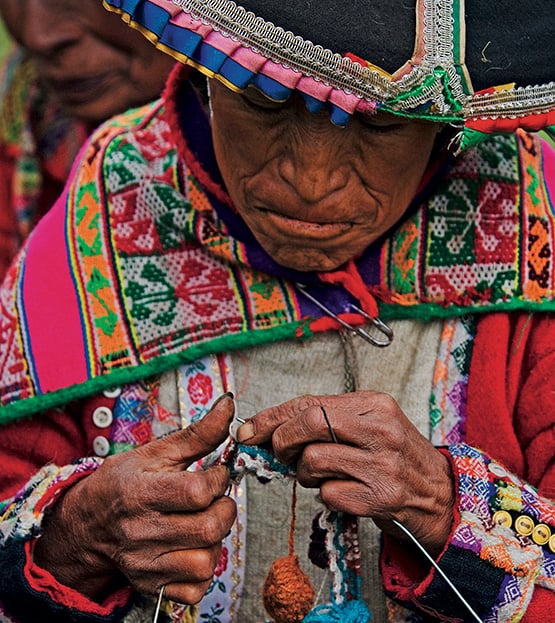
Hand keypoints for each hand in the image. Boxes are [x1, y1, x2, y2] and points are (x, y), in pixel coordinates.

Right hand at [34, 393, 236, 604]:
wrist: (89, 523)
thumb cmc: (124, 482)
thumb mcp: (157, 452)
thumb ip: (199, 433)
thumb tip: (229, 404)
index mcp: (140, 493)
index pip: (196, 492)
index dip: (218, 479)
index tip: (216, 473)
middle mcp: (141, 533)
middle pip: (208, 528)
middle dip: (224, 508)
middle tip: (214, 498)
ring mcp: (146, 564)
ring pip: (206, 560)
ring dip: (216, 538)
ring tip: (203, 521)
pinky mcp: (152, 585)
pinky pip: (197, 587)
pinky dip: (205, 566)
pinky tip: (194, 546)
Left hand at [237, 392, 453, 554]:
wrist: (441, 494)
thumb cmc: (396, 457)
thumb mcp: (368, 425)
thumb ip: (326, 422)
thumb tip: (270, 429)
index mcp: (374, 404)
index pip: (309, 403)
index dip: (271, 417)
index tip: (248, 430)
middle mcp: (380, 429)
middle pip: (308, 424)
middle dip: (282, 441)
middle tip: (282, 454)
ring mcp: (383, 463)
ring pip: (313, 461)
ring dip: (305, 474)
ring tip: (323, 476)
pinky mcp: (382, 497)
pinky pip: (329, 494)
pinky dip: (327, 496)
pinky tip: (344, 492)